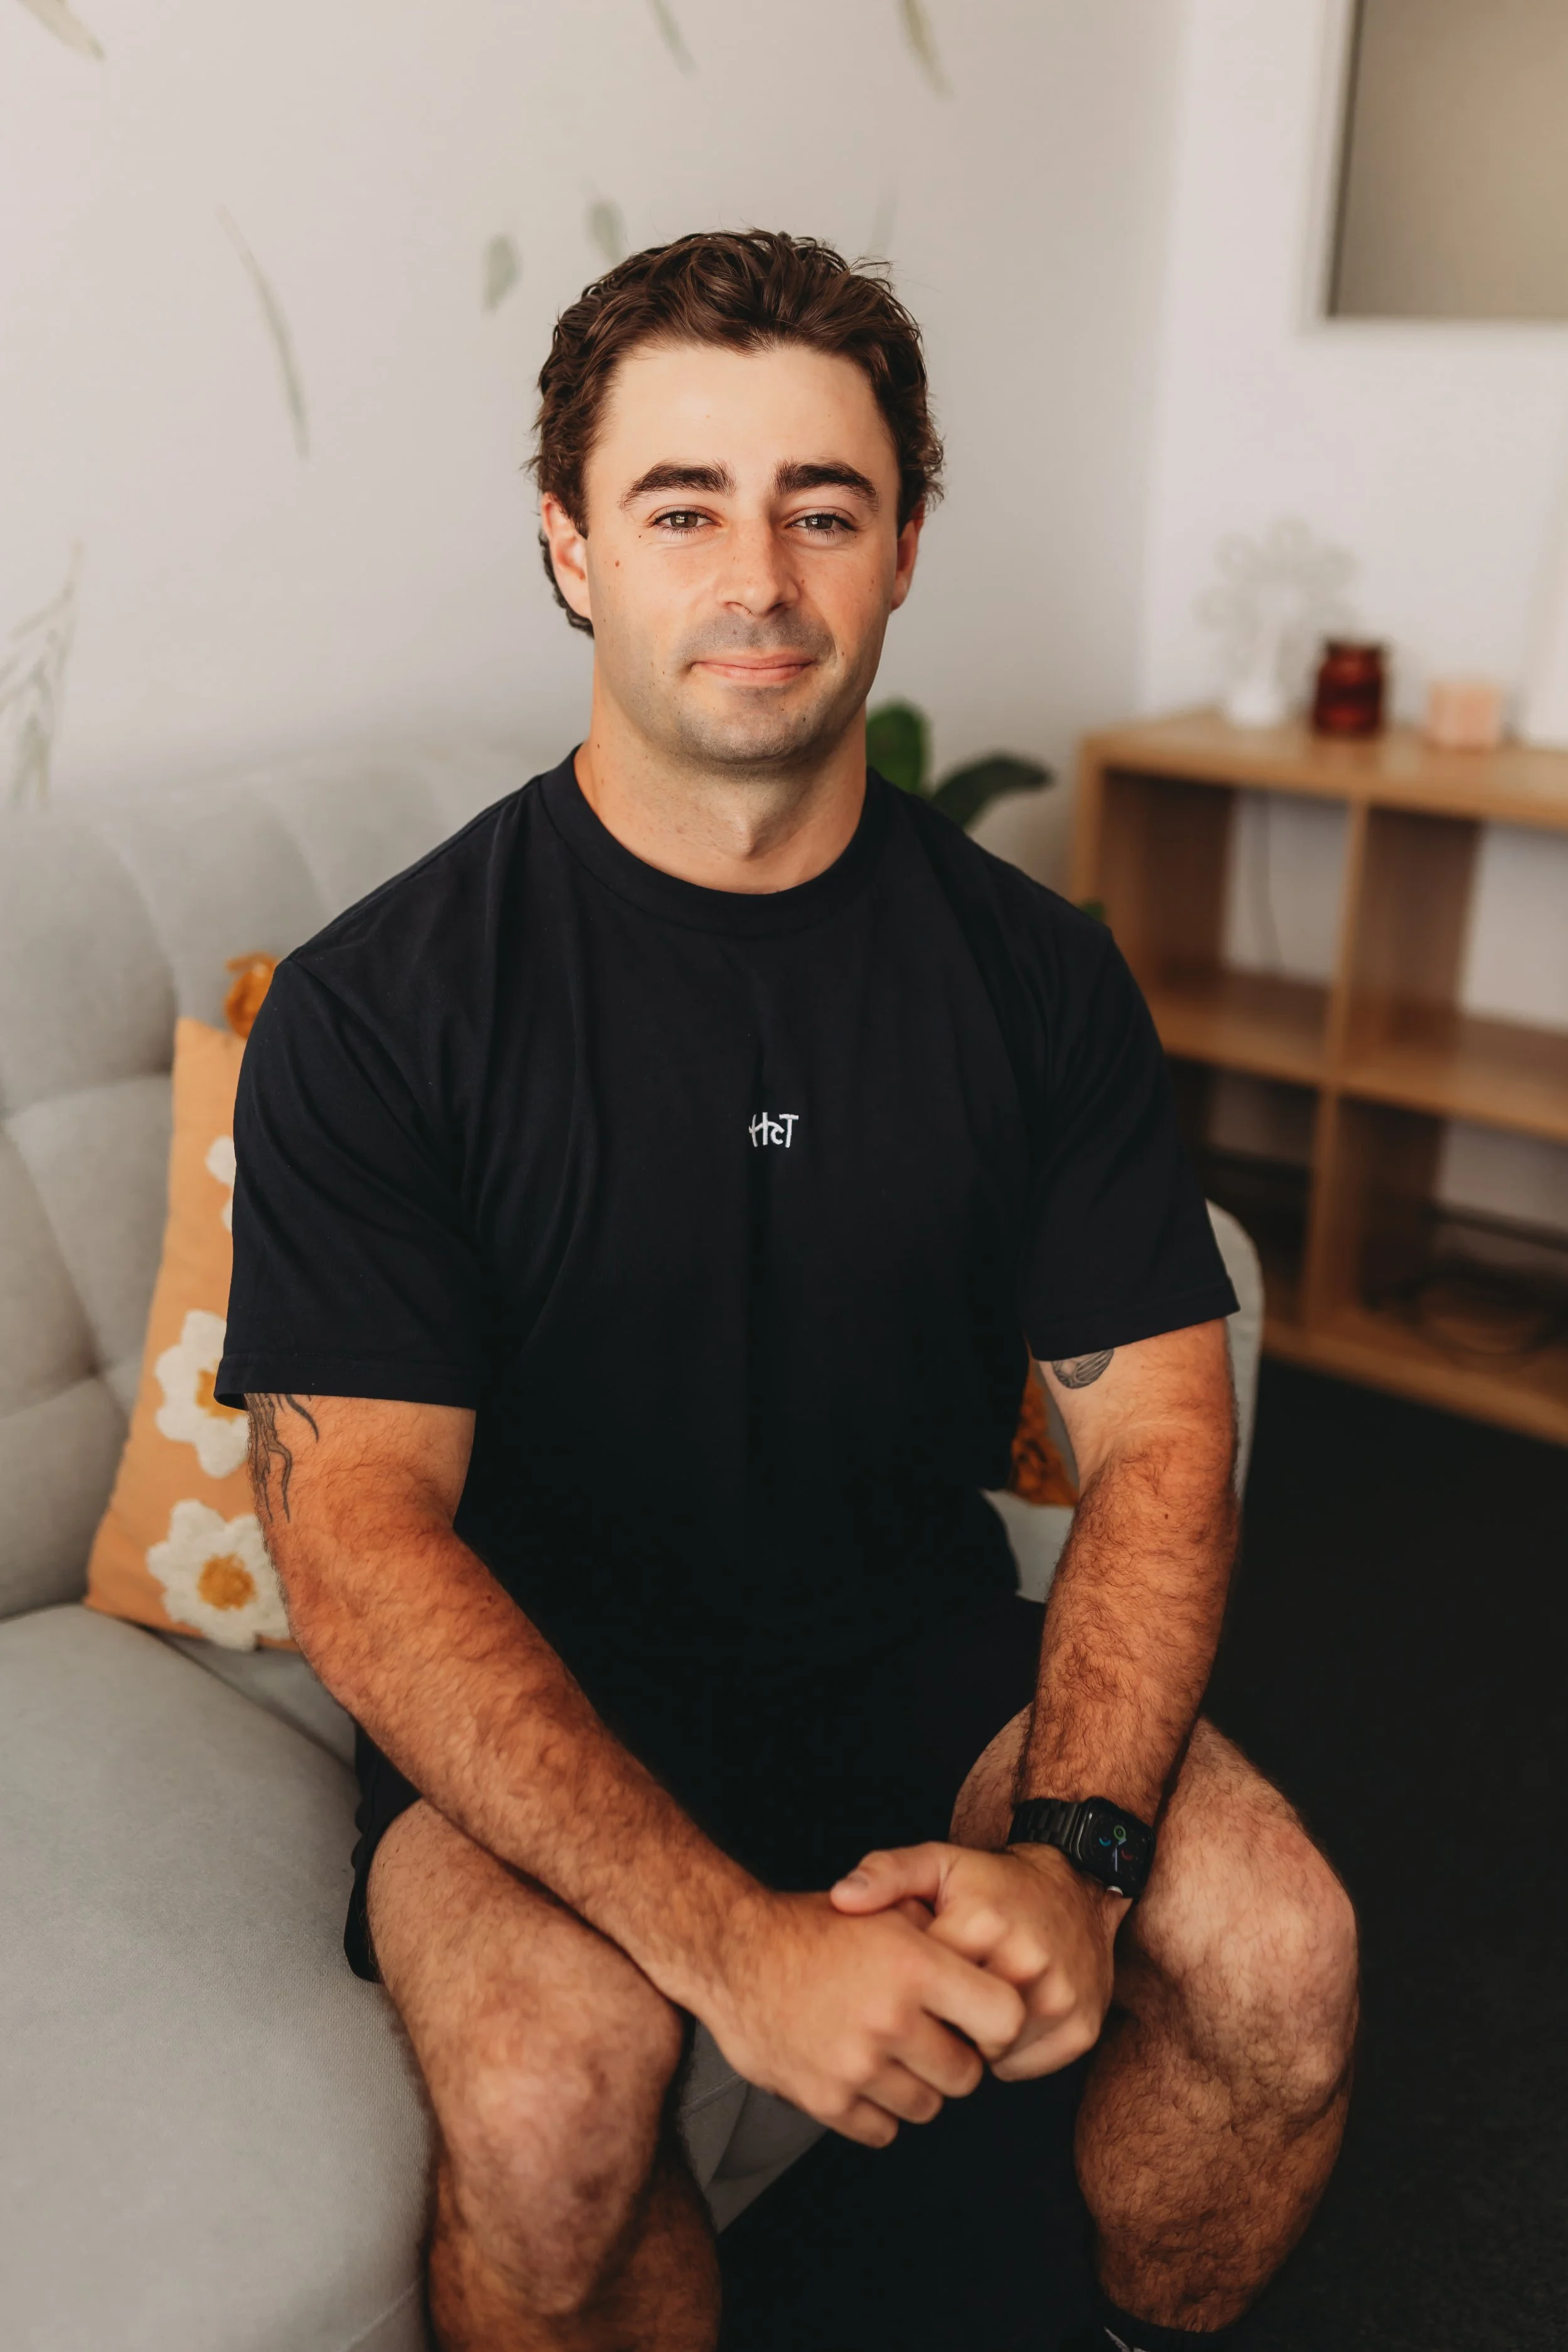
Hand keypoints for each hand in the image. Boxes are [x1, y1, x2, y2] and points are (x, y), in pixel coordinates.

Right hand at [697, 1889, 1025, 2147]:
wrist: (732, 1953)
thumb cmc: (809, 1929)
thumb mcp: (882, 1909)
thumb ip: (938, 1935)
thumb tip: (985, 1962)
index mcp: (913, 1965)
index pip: (1004, 2017)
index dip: (997, 2022)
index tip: (977, 2019)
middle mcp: (890, 2019)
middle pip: (967, 2075)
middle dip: (954, 2059)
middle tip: (927, 2036)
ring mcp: (857, 2066)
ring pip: (927, 2107)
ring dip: (914, 2085)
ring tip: (888, 2051)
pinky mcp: (826, 2101)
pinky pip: (883, 2131)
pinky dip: (877, 2110)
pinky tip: (860, 2074)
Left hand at [830, 1842, 1121, 2079]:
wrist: (1076, 1886)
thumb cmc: (994, 1882)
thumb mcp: (938, 1863)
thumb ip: (885, 1875)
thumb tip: (841, 1898)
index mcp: (982, 1922)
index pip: (921, 1987)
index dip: (911, 1985)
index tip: (914, 1971)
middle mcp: (1026, 1961)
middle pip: (955, 2027)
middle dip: (942, 2017)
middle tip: (943, 1994)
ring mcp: (1060, 1998)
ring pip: (990, 2053)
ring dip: (975, 2039)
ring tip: (975, 1999)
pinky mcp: (1082, 2027)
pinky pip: (1023, 2067)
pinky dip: (1009, 2053)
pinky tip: (1005, 2017)